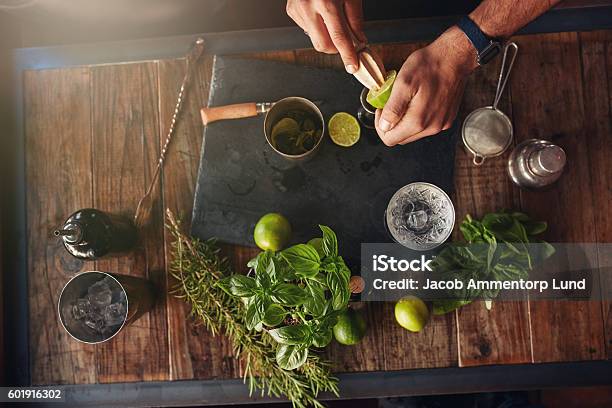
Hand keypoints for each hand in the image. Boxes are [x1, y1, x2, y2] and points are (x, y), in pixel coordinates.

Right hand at [286, 0, 365, 72]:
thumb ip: (355, 20)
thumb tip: (359, 42)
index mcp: (326, 2)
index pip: (338, 37)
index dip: (347, 54)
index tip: (352, 66)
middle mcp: (308, 7)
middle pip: (323, 45)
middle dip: (336, 48)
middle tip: (345, 42)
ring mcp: (297, 9)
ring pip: (314, 39)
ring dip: (326, 35)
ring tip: (330, 19)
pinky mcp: (291, 11)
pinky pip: (307, 29)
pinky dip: (316, 27)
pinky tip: (319, 13)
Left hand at [375, 27, 478, 145]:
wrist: (455, 58)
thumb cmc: (429, 65)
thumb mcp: (403, 83)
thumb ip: (393, 109)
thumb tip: (384, 126)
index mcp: (418, 121)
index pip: (390, 139)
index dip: (380, 126)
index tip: (382, 110)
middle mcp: (431, 127)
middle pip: (401, 138)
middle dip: (391, 125)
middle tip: (391, 105)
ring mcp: (441, 124)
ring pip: (413, 133)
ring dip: (404, 122)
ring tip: (405, 101)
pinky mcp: (447, 119)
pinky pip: (426, 126)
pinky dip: (418, 118)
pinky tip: (418, 102)